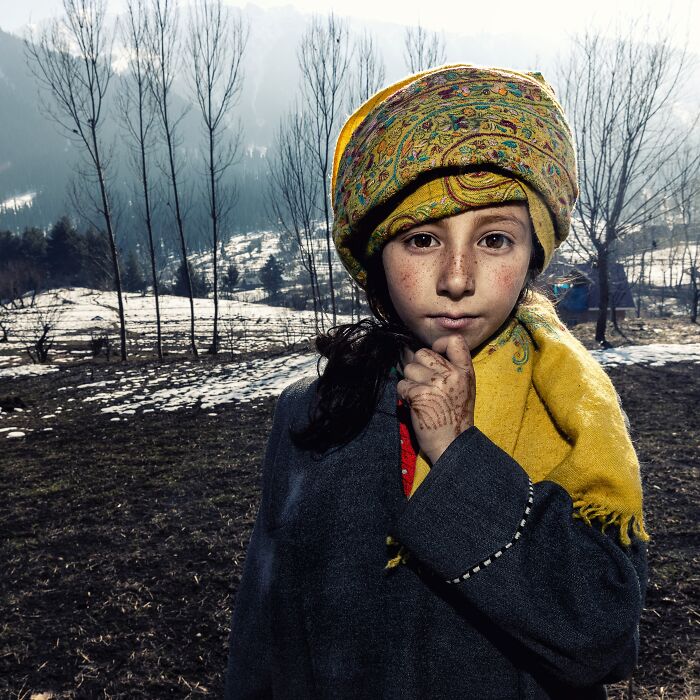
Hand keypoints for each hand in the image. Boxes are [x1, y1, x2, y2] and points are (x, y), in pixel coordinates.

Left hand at [396, 335, 475, 465]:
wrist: (453, 444)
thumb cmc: (455, 417)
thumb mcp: (463, 388)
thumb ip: (449, 369)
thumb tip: (420, 352)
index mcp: (466, 371)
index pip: (454, 341)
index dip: (439, 344)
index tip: (435, 355)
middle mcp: (452, 374)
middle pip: (422, 353)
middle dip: (418, 367)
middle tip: (425, 385)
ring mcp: (435, 384)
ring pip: (409, 368)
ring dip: (410, 381)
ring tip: (421, 396)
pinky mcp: (420, 395)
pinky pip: (402, 384)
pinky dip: (404, 395)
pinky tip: (416, 405)